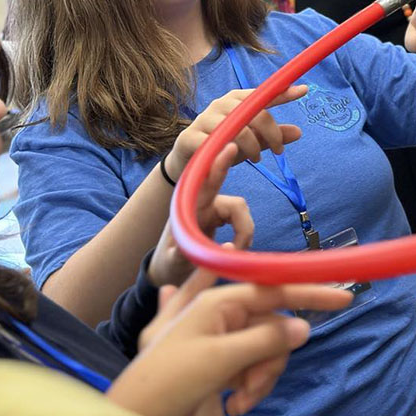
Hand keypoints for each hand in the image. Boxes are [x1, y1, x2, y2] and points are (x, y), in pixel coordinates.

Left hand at [108, 265, 352, 415]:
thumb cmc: (169, 382)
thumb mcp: (219, 358)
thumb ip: (264, 340)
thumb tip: (303, 327)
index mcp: (218, 301)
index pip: (274, 290)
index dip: (309, 292)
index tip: (344, 298)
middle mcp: (223, 316)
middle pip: (275, 326)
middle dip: (272, 358)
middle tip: (253, 386)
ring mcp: (224, 342)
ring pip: (271, 349)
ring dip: (263, 377)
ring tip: (241, 399)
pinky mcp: (224, 367)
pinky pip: (257, 367)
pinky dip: (254, 386)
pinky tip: (235, 403)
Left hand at [149, 143, 253, 286]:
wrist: (170, 269)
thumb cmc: (171, 263)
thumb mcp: (174, 262)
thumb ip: (191, 255)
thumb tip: (227, 248)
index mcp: (188, 208)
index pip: (205, 183)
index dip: (219, 167)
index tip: (230, 148)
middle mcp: (202, 203)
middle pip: (219, 180)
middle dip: (225, 162)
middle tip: (233, 147)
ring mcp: (214, 209)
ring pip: (240, 209)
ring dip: (244, 231)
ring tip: (237, 252)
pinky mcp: (223, 218)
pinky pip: (242, 221)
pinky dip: (245, 235)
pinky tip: (238, 249)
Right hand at [163, 84, 307, 180]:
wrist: (188, 163)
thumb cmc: (225, 146)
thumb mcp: (253, 142)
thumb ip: (273, 136)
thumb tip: (299, 132)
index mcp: (238, 100)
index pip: (264, 94)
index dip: (283, 92)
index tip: (304, 90)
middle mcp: (221, 104)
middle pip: (256, 113)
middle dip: (272, 133)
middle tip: (279, 151)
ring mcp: (204, 119)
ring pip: (240, 129)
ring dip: (253, 146)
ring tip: (257, 159)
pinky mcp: (191, 136)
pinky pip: (216, 143)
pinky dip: (230, 152)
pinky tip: (234, 158)